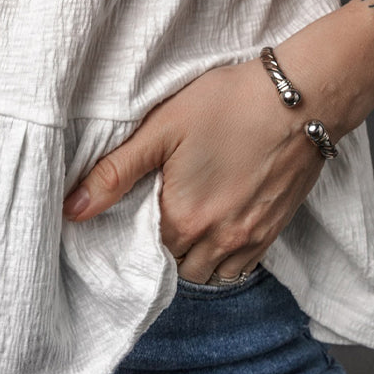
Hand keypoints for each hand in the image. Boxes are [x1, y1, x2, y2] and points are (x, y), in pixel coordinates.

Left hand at [62, 58, 325, 283]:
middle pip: (174, 267)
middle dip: (160, 249)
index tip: (129, 215)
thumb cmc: (230, 104)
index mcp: (183, 219)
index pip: (141, 254)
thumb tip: (72, 210)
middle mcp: (216, 241)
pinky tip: (215, 228)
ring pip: (207, 274)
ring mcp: (249, 241)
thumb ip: (116, 172)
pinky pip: (239, 269)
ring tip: (184, 221)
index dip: (130, 236)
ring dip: (190, 258)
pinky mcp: (273, 232)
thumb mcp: (163, 128)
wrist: (302, 98)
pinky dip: (222, 258)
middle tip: (155, 215)